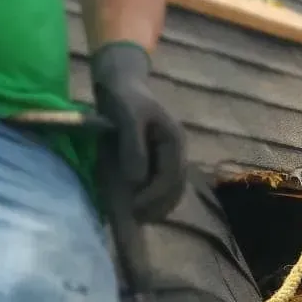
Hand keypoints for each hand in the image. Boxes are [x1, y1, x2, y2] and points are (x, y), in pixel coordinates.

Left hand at [91, 42, 185, 220]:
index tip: (134, 208)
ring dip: (158, 205)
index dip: (154, 196)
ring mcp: (172, 155)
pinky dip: (154, 197)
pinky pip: (164, 184)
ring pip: (173, 188)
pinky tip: (138, 204)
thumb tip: (136, 180)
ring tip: (137, 217)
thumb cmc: (123, 97)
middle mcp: (178, 150)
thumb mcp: (126, 117)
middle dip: (158, 205)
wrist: (122, 82)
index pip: (170, 177)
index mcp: (174, 140)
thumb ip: (133, 147)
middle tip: (135, 218)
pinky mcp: (162, 158)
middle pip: (176, 187)